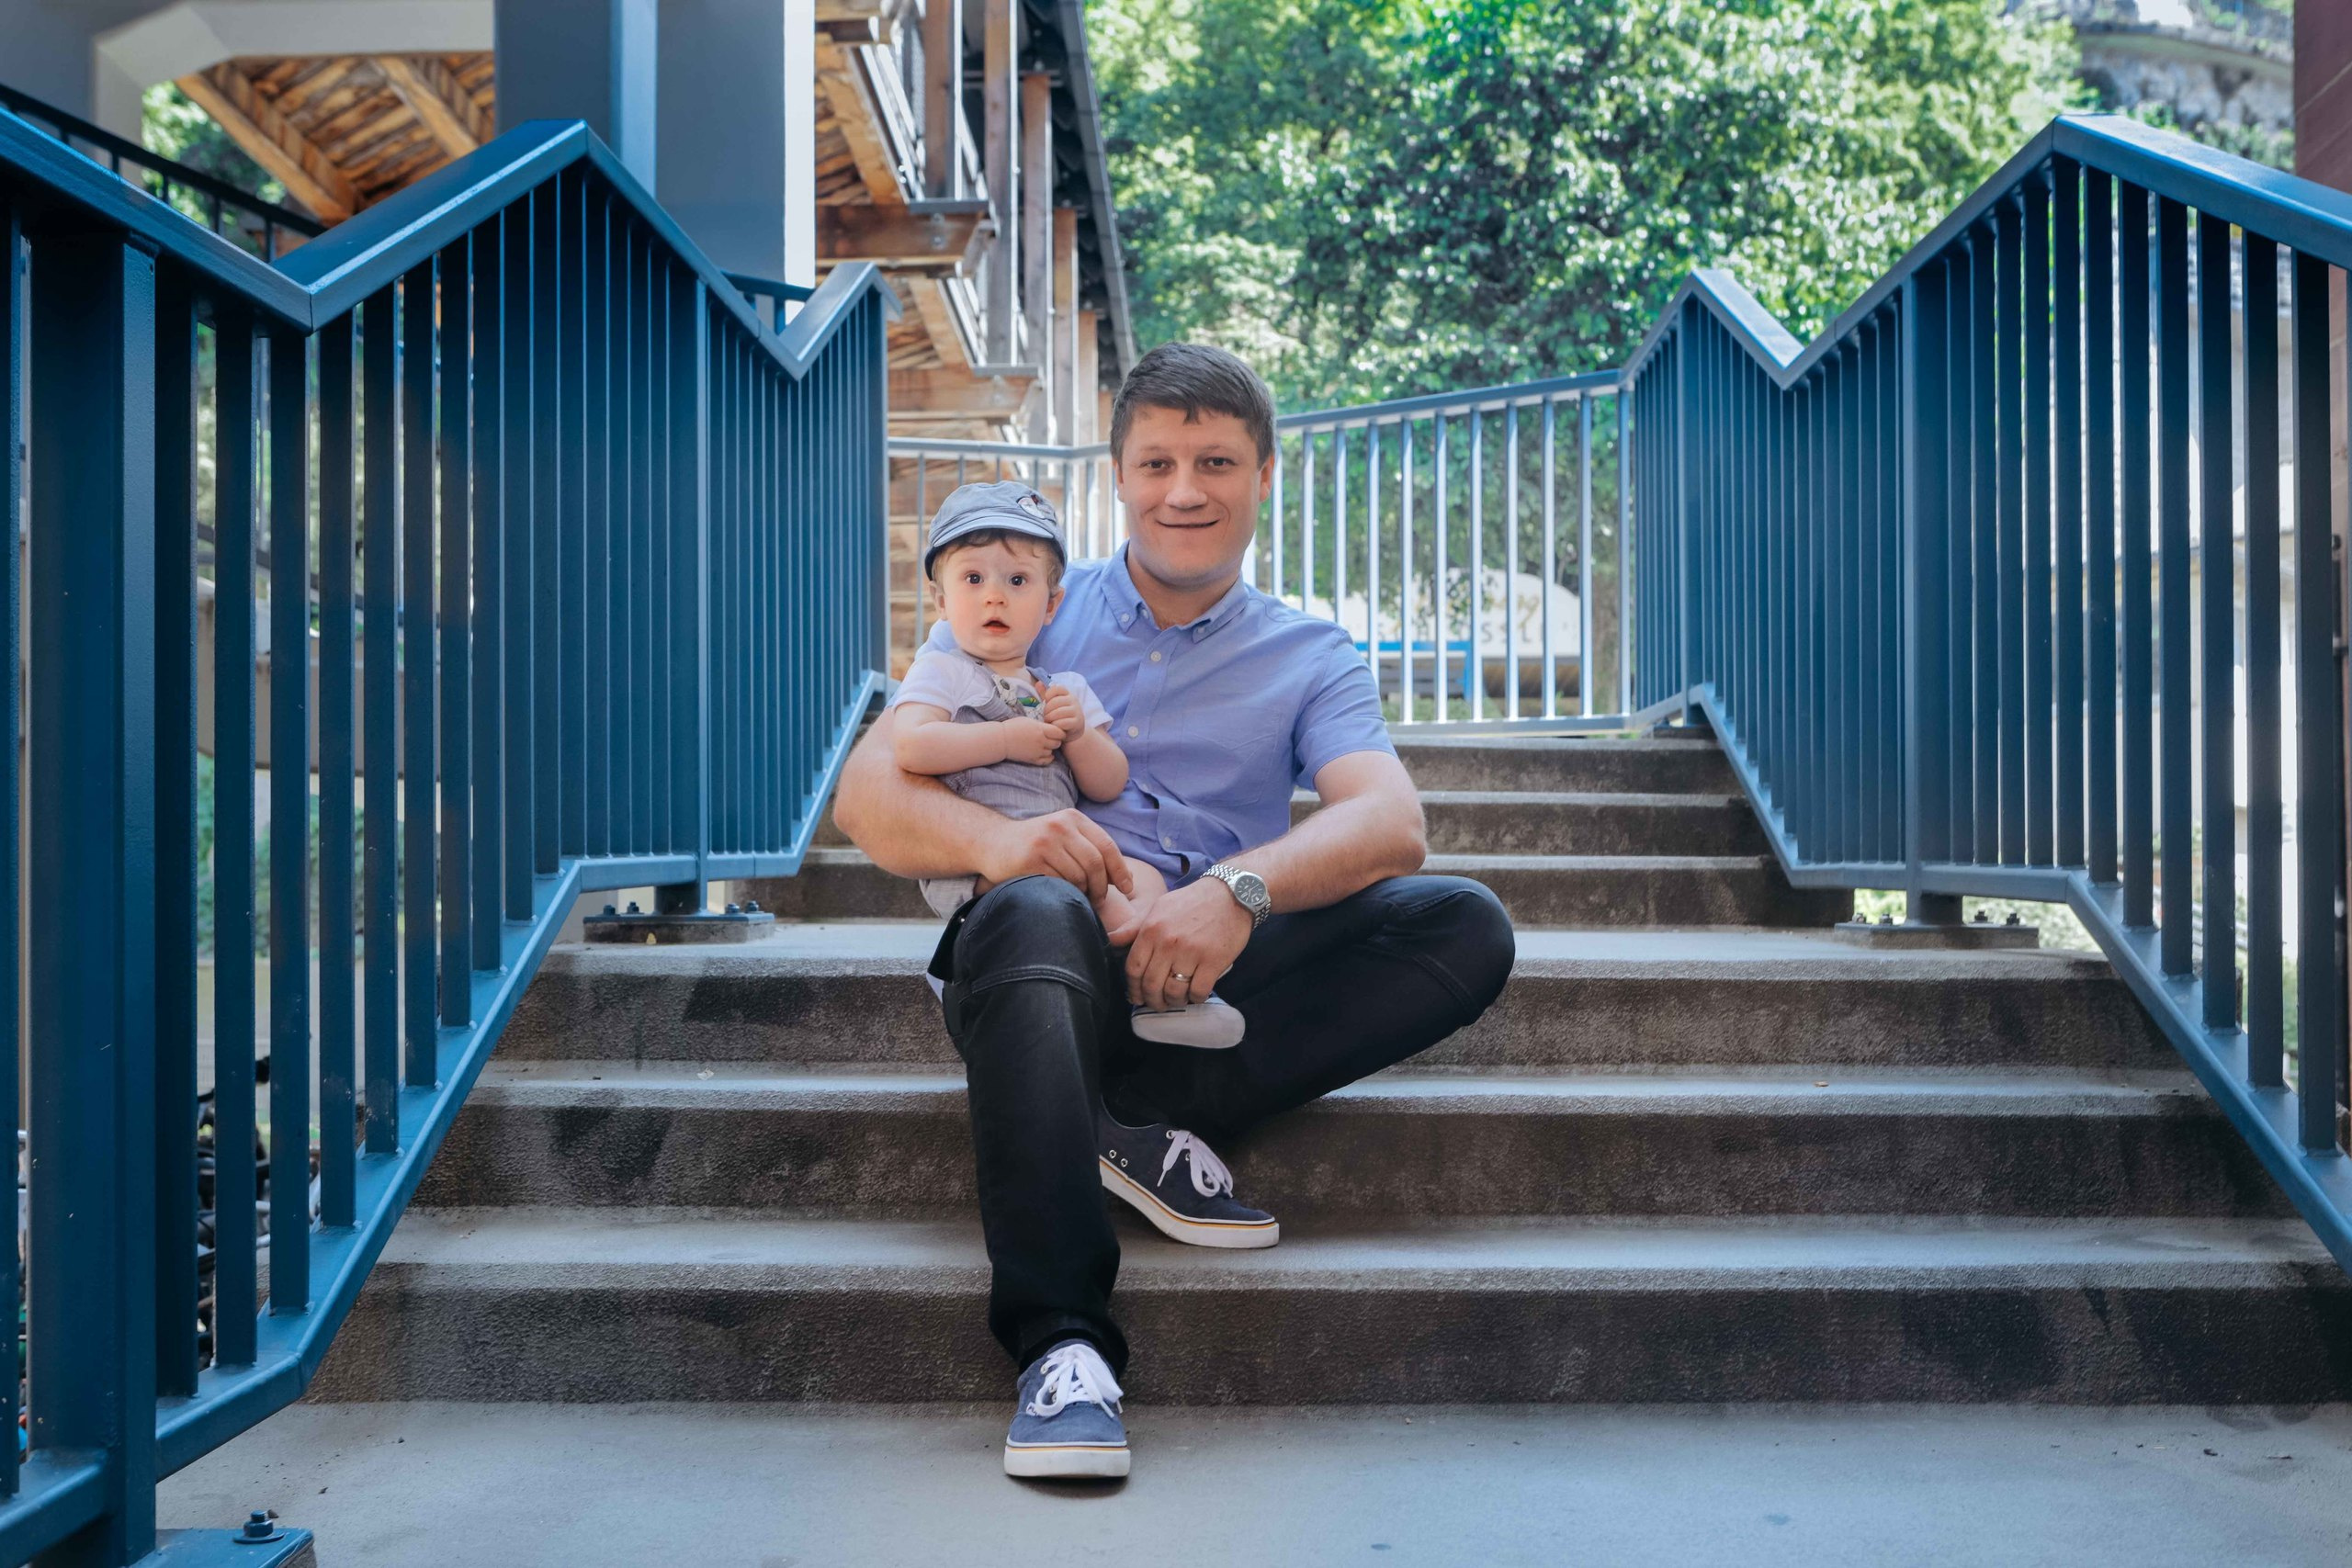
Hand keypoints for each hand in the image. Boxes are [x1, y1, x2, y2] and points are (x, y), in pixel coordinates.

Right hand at [976, 809, 1134, 905]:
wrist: (993, 843)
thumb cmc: (1035, 845)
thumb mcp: (1063, 836)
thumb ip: (1091, 849)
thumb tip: (1126, 876)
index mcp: (1073, 818)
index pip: (1107, 845)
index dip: (1120, 869)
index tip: (1128, 888)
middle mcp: (1060, 826)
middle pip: (1095, 863)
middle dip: (1103, 886)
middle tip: (1100, 900)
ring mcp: (1044, 842)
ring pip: (1079, 876)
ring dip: (1084, 893)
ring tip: (1079, 898)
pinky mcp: (1030, 861)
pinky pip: (1059, 884)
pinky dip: (1065, 894)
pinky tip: (1061, 894)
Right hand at [998, 716, 1064, 765]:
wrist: (1001, 740)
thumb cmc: (1013, 727)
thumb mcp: (1028, 721)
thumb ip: (1041, 725)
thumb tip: (1052, 726)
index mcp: (1040, 729)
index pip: (1059, 732)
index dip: (1060, 732)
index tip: (1056, 731)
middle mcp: (1040, 741)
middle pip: (1057, 743)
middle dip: (1055, 740)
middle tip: (1050, 738)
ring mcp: (1037, 751)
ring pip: (1051, 752)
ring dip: (1049, 749)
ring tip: (1043, 744)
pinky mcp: (1032, 759)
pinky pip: (1046, 761)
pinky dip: (1048, 758)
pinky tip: (1044, 753)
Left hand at [1037, 684, 1085, 741]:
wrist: (1074, 730)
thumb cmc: (1060, 715)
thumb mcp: (1053, 704)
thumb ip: (1045, 694)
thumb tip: (1038, 683)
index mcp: (1067, 694)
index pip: (1057, 688)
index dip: (1048, 694)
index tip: (1046, 702)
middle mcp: (1073, 700)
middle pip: (1055, 701)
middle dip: (1046, 710)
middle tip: (1045, 715)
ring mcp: (1076, 711)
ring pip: (1058, 712)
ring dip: (1050, 718)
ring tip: (1049, 721)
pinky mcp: (1077, 722)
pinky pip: (1062, 722)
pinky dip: (1055, 725)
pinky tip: (1054, 727)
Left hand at [1113, 877, 1250, 1010]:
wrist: (1231, 894)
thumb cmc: (1192, 902)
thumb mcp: (1158, 908)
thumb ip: (1133, 927)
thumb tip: (1110, 940)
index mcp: (1151, 929)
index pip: (1133, 969)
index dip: (1133, 988)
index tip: (1136, 995)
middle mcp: (1168, 942)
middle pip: (1151, 985)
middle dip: (1151, 1000)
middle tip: (1156, 1003)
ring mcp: (1191, 953)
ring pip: (1174, 992)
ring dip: (1173, 1002)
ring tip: (1175, 1000)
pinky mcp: (1213, 961)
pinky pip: (1199, 991)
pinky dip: (1195, 998)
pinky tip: (1195, 994)